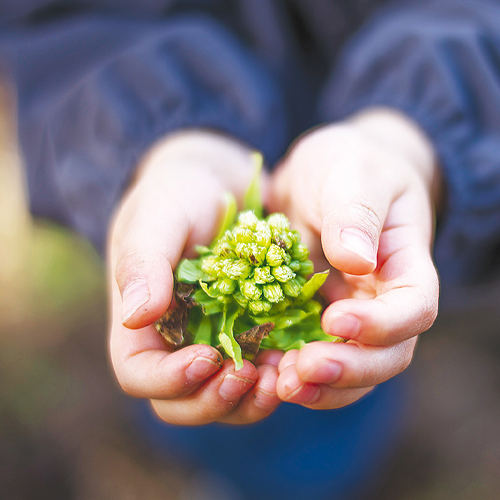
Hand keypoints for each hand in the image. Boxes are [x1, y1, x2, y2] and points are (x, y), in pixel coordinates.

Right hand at [107, 130, 280, 424]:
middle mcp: (176, 341)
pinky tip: (296, 357)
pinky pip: (260, 369)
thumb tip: (135, 318)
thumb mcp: (158, 216)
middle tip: (251, 377)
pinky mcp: (250, 330)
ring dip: (252, 398)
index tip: (207, 357)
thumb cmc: (178, 192)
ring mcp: (214, 340)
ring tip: (283, 375)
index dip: (170, 380)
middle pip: (184, 400)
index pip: (140, 375)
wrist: (218, 181)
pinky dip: (276, 374)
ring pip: (225, 396)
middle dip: (216, 400)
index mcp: (142, 323)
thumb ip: (143, 262)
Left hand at [269, 108, 440, 408]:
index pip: (413, 308)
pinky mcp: (312, 316)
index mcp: (404, 264)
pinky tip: (262, 371)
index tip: (335, 318)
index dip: (381, 324)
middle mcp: (382, 299)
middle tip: (300, 372)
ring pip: (351, 368)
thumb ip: (356, 212)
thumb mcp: (351, 172)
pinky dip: (292, 371)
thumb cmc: (348, 164)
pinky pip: (311, 355)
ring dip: (319, 386)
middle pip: (387, 355)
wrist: (325, 173)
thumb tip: (357, 261)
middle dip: (347, 370)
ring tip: (279, 385)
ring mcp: (349, 312)